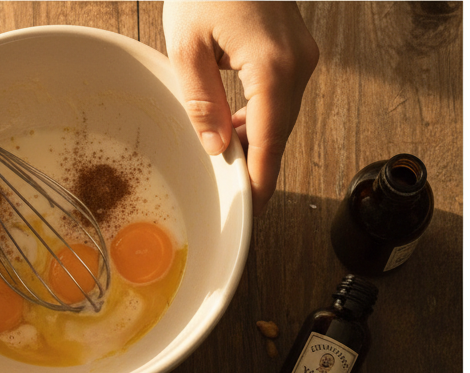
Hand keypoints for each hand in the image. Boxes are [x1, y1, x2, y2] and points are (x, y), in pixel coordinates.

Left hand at [163, 1, 318, 214]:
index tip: (251, 210)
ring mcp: (302, 54)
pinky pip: (281, 96)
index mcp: (272, 66)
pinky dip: (260, 117)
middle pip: (278, 133)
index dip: (260, 180)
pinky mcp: (297, 49)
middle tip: (232, 197)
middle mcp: (297, 62)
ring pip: (281, 117)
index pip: (269, 141)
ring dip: (255, 140)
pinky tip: (234, 127)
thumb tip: (215, 147)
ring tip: (225, 159)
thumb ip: (201, 102)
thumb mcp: (187, 45)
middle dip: (256, 165)